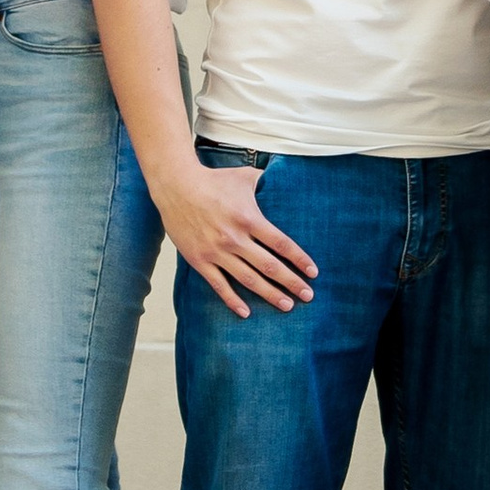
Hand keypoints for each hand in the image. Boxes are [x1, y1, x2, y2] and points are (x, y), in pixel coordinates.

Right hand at [156, 159, 318, 318]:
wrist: (176, 186)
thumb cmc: (213, 180)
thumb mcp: (245, 177)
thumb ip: (268, 182)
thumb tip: (288, 180)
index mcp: (248, 218)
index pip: (281, 244)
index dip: (299, 259)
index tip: (313, 272)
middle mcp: (234, 238)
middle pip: (270, 266)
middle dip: (292, 282)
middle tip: (308, 295)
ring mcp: (216, 251)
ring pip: (249, 279)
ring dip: (270, 294)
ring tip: (287, 305)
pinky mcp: (200, 260)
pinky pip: (219, 285)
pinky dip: (233, 301)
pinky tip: (246, 312)